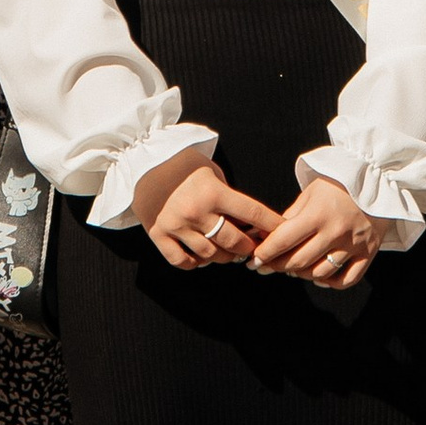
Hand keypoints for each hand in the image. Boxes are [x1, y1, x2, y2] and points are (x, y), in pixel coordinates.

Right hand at [130, 147, 279, 272]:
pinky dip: (195, 263)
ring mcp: (177, 226)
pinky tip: (200, 257)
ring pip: (210, 255)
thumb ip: (227, 196)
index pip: (252, 212)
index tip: (284, 231)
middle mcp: (197, 211)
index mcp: (213, 191)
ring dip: (223, 256)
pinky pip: (182, 261)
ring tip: (228, 252)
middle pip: (234, 241)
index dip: (272, 224)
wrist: (141, 161)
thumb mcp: (210, 171)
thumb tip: (245, 222)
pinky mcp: (159, 235)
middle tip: (252, 247)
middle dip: (248, 247)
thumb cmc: (181, 164)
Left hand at [249, 174, 380, 282]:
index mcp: (318, 213)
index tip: (254, 260)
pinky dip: (331, 283)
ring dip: (302, 274)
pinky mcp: (368, 252)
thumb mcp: (311, 193)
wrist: (378, 178)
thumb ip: (291, 217)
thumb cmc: (339, 183)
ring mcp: (353, 244)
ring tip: (293, 268)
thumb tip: (266, 236)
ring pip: (320, 273)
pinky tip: (320, 277)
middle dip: (278, 266)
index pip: (284, 240)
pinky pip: (347, 279)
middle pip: (299, 261)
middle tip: (267, 266)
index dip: (266, 253)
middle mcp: (336, 232)